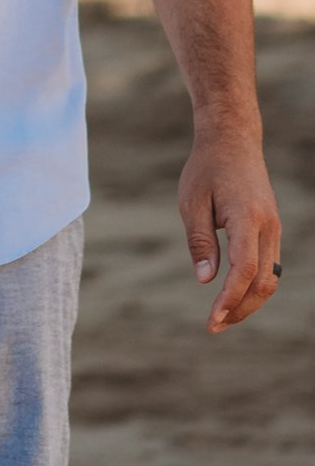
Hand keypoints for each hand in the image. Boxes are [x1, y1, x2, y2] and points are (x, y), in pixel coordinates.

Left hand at [179, 124, 281, 331]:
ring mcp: (274, 228)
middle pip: (262, 282)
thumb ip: (200, 241)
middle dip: (240, 308)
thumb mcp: (191, 201)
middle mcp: (268, 226)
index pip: (244, 270)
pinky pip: (269, 266)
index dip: (230, 299)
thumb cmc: (206, 168)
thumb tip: (206, 281)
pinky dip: (254, 285)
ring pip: (270, 278)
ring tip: (222, 316)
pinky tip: (234, 294)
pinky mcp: (272, 229)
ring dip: (249, 301)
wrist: (232, 140)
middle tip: (214, 325)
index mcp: (247, 217)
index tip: (212, 319)